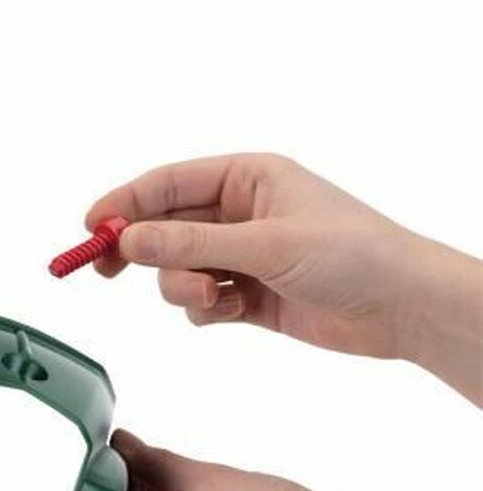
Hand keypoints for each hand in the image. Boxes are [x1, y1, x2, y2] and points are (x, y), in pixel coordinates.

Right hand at [85, 154, 482, 401]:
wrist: (400, 307)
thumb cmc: (351, 255)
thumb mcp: (264, 244)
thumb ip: (191, 242)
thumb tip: (129, 239)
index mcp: (248, 177)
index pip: (169, 183)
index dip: (125, 204)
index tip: (91, 228)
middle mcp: (240, 212)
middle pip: (165, 228)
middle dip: (142, 251)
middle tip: (104, 272)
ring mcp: (241, 255)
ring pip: (178, 270)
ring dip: (184, 289)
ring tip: (215, 299)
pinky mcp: (247, 295)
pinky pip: (201, 302)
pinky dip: (208, 311)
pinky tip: (237, 312)